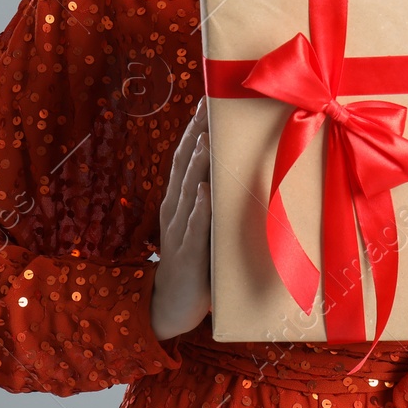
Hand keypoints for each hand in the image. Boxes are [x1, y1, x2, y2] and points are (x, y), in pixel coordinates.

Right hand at [151, 96, 212, 340]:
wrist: (169, 307)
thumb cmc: (194, 262)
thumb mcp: (203, 225)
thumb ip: (215, 200)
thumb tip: (237, 168)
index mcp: (179, 199)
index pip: (185, 156)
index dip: (195, 128)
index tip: (208, 100)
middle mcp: (176, 209)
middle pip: (184, 165)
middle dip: (196, 134)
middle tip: (208, 105)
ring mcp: (179, 231)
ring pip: (188, 191)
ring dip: (197, 165)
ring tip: (205, 139)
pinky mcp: (189, 255)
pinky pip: (195, 229)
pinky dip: (200, 209)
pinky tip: (206, 192)